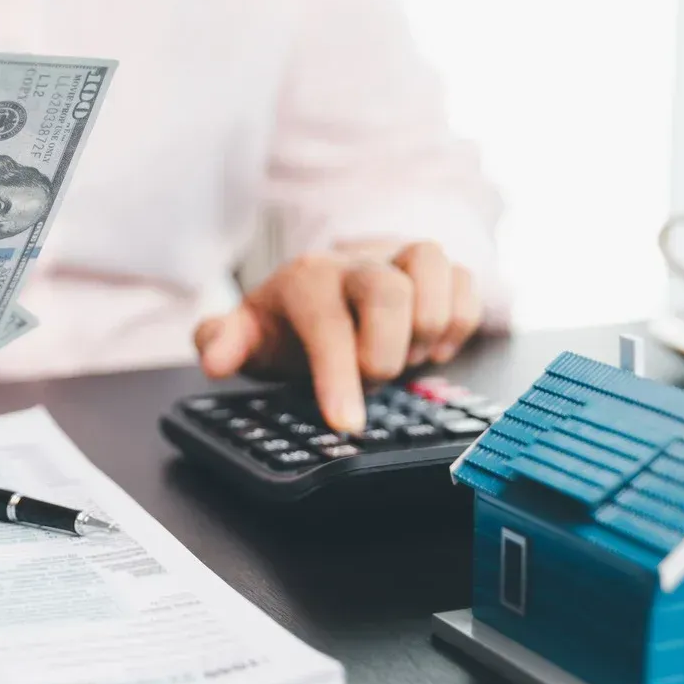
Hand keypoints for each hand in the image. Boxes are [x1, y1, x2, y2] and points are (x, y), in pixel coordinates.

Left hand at [193, 241, 481, 433]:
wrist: (328, 287)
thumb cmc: (290, 320)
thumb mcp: (248, 334)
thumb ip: (223, 342)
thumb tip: (215, 359)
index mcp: (308, 279)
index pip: (327, 322)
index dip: (338, 376)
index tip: (345, 423)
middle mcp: (358, 262)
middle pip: (389, 290)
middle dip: (386, 352)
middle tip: (372, 381)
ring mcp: (403, 260)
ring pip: (437, 267)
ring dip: (427, 330)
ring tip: (404, 358)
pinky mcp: (442, 271)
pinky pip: (468, 286)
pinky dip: (457, 325)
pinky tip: (431, 349)